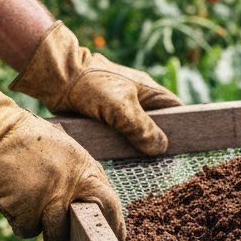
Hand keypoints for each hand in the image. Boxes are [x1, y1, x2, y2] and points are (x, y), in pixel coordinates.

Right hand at [0, 71, 124, 240]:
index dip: (114, 223)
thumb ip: (80, 174)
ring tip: (28, 206)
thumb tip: (93, 201)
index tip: (116, 236)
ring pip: (55, 234)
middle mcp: (70, 186)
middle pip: (86, 226)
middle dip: (80, 237)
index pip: (110, 203)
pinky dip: (18, 221)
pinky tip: (10, 200)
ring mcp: (48, 200)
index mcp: (84, 168)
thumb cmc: (23, 139)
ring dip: (42, 227)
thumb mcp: (64, 149)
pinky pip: (27, 230)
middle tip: (73, 240)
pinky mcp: (25, 211)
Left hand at [11, 22, 181, 154]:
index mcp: (150, 92)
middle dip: (159, 141)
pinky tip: (119, 157)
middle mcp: (139, 99)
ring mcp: (121, 107)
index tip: (184, 146)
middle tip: (161, 163)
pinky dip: (120, 144)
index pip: (177, 110)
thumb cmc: (92, 85)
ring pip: (137, 131)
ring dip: (137, 145)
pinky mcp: (104, 115)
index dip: (183, 127)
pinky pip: (118, 133)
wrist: (56, 75)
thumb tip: (161, 149)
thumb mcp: (121, 108)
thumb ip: (142, 129)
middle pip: (158, 124)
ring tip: (141, 164)